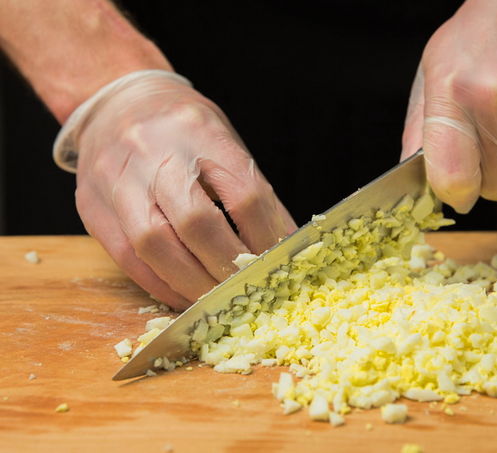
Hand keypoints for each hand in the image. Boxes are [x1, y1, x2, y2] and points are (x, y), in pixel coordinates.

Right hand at [72, 72, 295, 308]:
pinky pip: (126, 257)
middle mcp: (155, 153)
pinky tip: (182, 296)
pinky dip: (159, 284)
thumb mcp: (223, 142)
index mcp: (200, 132)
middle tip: (249, 290)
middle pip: (196, 222)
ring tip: (217, 302)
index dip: (266, 236)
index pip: (243, 193)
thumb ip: (249, 190)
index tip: (281, 263)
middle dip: (227, 266)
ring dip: (191, 284)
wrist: (116, 104)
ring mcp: (117, 180)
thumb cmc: (182, 129)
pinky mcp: (92, 206)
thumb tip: (282, 244)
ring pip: (154, 244)